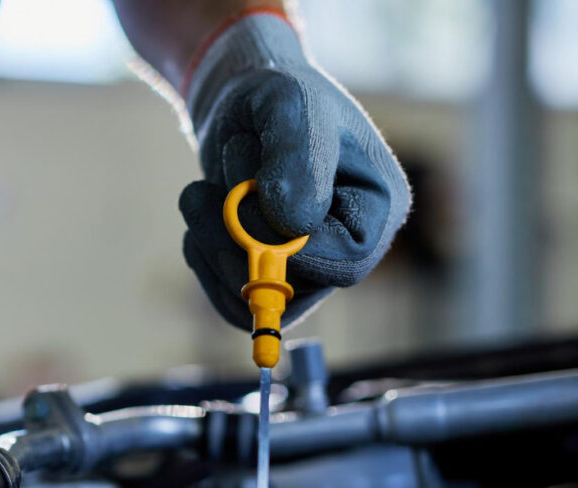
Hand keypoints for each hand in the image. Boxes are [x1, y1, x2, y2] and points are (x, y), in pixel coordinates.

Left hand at [179, 12, 410, 329]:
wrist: (241, 104)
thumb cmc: (276, 95)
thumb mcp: (289, 103)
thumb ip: (298, 155)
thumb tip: (294, 224)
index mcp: (378, 206)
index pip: (348, 262)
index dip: (294, 249)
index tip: (253, 196)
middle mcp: (347, 246)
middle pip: (296, 286)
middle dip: (238, 240)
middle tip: (203, 191)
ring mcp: (307, 268)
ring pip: (256, 299)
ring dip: (213, 246)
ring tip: (199, 193)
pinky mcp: (268, 277)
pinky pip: (231, 301)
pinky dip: (203, 258)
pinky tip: (199, 216)